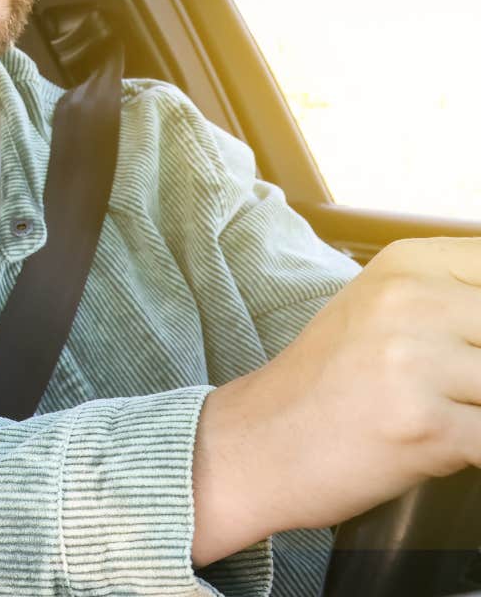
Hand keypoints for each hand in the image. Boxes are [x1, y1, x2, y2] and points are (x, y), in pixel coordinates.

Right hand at [193, 236, 480, 562]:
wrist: (255, 444)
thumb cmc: (326, 386)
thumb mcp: (383, 312)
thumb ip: (454, 301)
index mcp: (408, 264)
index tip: (468, 348)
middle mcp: (411, 302)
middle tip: (461, 389)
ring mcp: (414, 362)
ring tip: (452, 413)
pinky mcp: (423, 426)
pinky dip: (480, 448)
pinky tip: (451, 447)